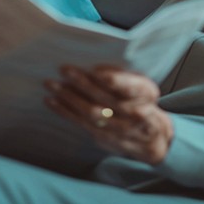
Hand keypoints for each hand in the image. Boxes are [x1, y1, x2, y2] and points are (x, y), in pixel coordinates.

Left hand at [45, 65, 173, 163]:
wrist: (152, 137)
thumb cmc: (141, 101)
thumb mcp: (141, 84)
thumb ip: (123, 76)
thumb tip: (94, 65)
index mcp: (146, 94)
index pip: (130, 88)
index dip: (114, 80)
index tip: (96, 71)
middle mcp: (135, 114)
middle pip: (106, 100)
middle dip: (83, 84)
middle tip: (65, 69)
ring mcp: (119, 129)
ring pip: (91, 113)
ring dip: (68, 97)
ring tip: (52, 84)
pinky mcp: (104, 138)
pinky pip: (81, 124)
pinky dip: (64, 111)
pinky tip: (51, 101)